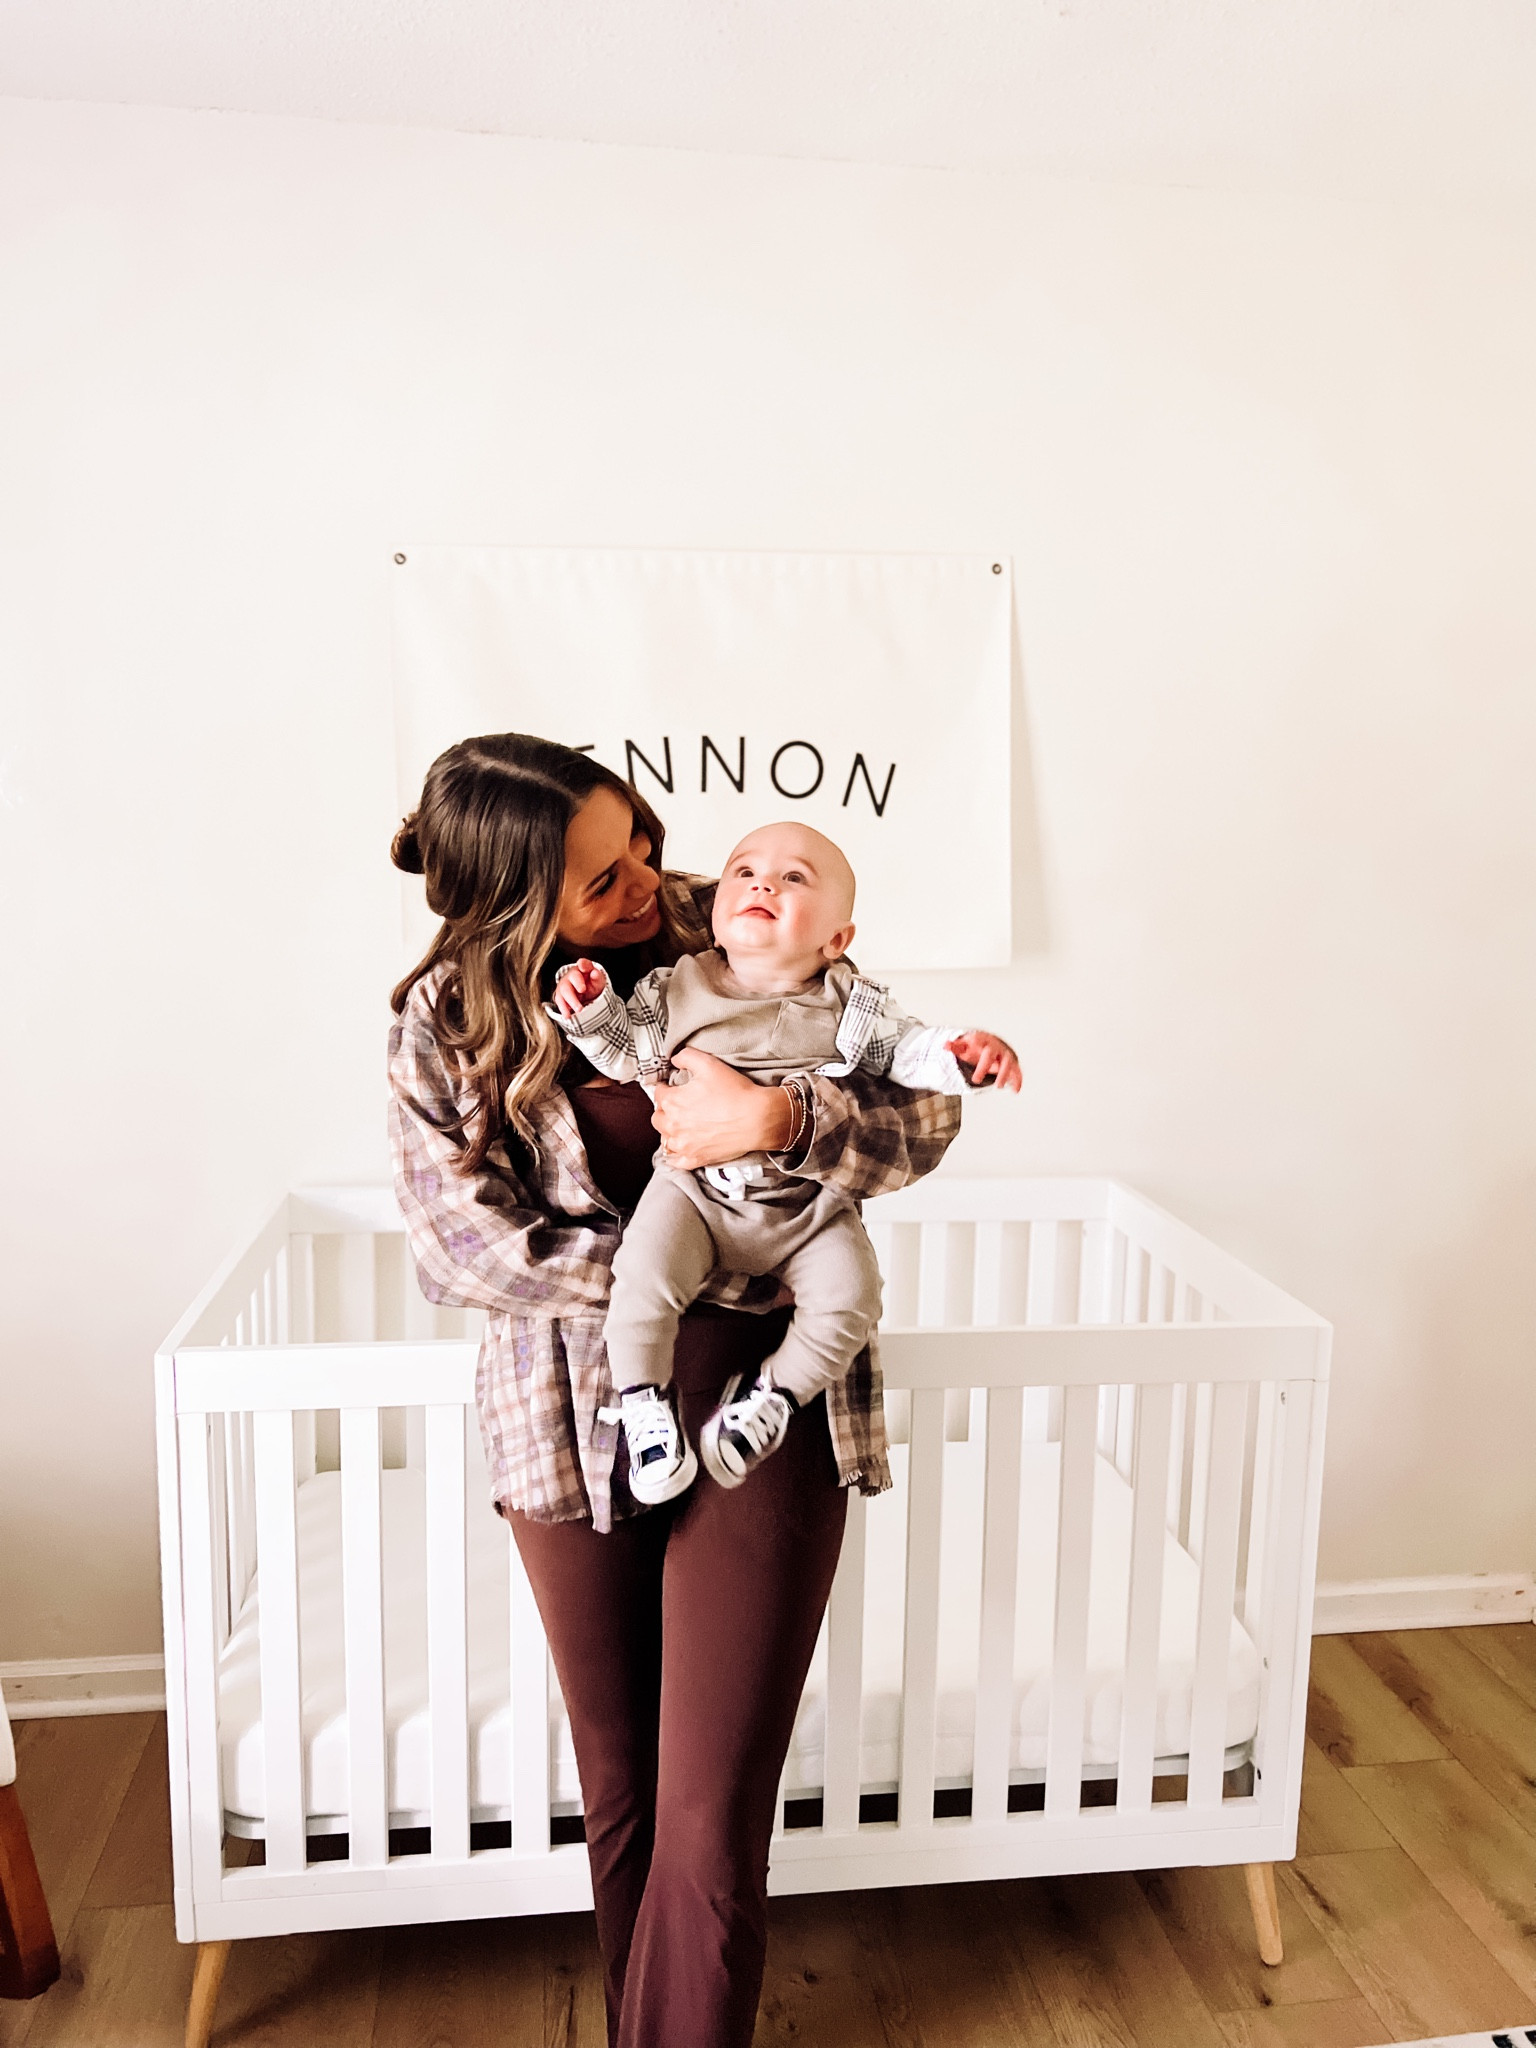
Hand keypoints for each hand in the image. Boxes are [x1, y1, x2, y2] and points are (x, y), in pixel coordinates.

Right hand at [554, 959, 606, 1018]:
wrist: (586, 993)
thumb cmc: (591, 984)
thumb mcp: (598, 981)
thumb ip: (597, 977)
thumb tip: (595, 973)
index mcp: (582, 969)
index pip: (584, 964)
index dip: (583, 965)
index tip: (583, 967)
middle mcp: (571, 976)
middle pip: (572, 979)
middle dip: (577, 986)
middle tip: (583, 993)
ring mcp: (564, 986)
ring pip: (564, 992)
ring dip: (571, 1001)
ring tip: (579, 1010)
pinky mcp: (560, 996)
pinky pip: (560, 1002)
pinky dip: (564, 1009)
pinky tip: (568, 1015)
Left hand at [651, 1047, 794, 1170]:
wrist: (757, 1118)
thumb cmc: (735, 1092)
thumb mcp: (709, 1064)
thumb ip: (686, 1057)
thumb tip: (674, 1059)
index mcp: (673, 1101)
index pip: (658, 1093)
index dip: (666, 1087)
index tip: (673, 1087)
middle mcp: (673, 1125)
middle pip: (658, 1117)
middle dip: (665, 1110)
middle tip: (678, 1105)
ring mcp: (684, 1145)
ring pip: (664, 1139)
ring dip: (669, 1131)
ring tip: (681, 1125)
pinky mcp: (695, 1159)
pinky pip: (675, 1161)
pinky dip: (675, 1154)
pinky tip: (681, 1147)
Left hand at [945, 1030, 1021, 1091]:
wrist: (991, 1044)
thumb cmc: (975, 1047)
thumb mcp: (964, 1046)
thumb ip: (955, 1047)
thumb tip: (944, 1045)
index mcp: (983, 1040)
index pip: (979, 1042)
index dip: (977, 1045)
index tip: (973, 1047)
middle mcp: (995, 1046)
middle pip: (991, 1054)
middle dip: (984, 1066)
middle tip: (975, 1080)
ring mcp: (1005, 1055)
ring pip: (1007, 1063)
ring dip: (1004, 1075)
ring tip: (998, 1087)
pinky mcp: (1012, 1064)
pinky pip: (1016, 1071)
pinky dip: (1017, 1080)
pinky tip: (1015, 1090)